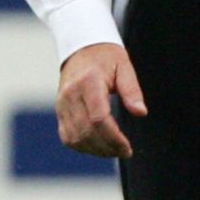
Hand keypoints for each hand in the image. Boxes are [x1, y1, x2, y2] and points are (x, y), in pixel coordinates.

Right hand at [55, 42, 147, 158]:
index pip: (99, 118)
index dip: (114, 138)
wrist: (80, 48)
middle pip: (87, 131)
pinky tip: (97, 146)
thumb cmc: (105, 57)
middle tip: (124, 151)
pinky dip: (82, 146)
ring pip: (75, 137)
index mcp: (88, 81)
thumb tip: (140, 112)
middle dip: (107, 147)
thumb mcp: (124, 66)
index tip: (127, 147)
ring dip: (95, 150)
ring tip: (113, 150)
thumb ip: (132, 89)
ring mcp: (62, 103)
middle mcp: (70, 93)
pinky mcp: (59, 110)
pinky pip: (67, 136)